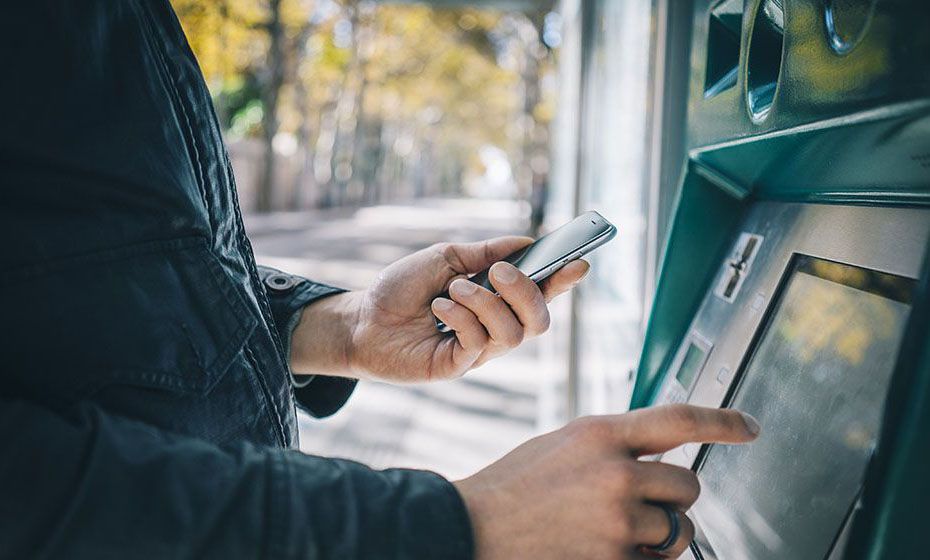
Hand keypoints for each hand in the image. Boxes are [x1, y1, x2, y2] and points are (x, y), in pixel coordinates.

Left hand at [289, 236, 588, 381]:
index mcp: (498, 300)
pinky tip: (440, 307)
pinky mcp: (458, 366)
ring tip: (454, 288)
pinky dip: (463, 317)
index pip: (543, 293)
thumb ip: (485, 252)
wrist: (363, 318)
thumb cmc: (403, 289)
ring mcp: (479, 350)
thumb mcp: (445, 258)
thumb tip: (526, 242)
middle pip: (540, 321)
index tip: (579, 261)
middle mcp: (495, 327)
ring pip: (514, 334)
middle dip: (526, 292)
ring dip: (485, 303)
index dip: (564, 281)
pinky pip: (479, 343)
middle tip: (499, 272)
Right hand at [454, 404, 760, 559]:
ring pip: (679, 530)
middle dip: (671, 498)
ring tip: (611, 530)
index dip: (723, 421)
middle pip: (688, 486)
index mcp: (601, 434)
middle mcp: (616, 474)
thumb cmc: (515, 486)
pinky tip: (603, 549)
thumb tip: (660, 451)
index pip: (680, 419)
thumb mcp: (565, 444)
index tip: (749, 428)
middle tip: (636, 504)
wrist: (472, 528)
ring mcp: (617, 522)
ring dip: (660, 535)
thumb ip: (614, 444)